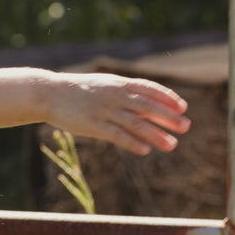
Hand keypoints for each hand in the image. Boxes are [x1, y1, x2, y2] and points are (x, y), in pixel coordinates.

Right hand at [47, 73, 189, 155]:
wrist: (49, 93)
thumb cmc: (78, 89)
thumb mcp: (103, 85)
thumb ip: (124, 92)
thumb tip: (147, 103)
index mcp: (117, 83)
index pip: (149, 89)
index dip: (167, 98)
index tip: (183, 107)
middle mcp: (114, 96)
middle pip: (147, 107)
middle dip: (168, 117)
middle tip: (186, 126)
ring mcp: (103, 111)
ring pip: (135, 123)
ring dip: (156, 134)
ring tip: (171, 145)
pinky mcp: (93, 126)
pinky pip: (117, 135)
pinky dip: (133, 143)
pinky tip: (145, 150)